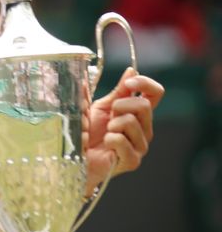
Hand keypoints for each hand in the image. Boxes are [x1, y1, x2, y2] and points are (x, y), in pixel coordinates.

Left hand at [85, 67, 164, 188]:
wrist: (75, 157)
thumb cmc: (87, 132)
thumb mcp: (101, 107)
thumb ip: (117, 91)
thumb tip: (131, 70)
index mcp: (138, 114)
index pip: (155, 94)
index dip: (145, 83)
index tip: (128, 83)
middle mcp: (144, 130)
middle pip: (144, 106)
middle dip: (120, 105)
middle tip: (108, 115)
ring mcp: (140, 147)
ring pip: (132, 122)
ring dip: (112, 123)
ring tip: (104, 132)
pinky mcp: (132, 161)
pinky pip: (121, 140)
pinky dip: (108, 138)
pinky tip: (105, 144)